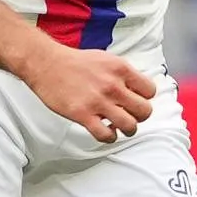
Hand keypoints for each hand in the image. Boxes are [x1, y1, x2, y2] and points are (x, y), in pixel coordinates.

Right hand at [22, 43, 157, 142]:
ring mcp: (98, 101)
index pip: (150, 91)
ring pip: (130, 126)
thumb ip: (123, 74)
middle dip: (139, 116)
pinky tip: (104, 131)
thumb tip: (137, 90)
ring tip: (118, 126)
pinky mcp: (82, 114)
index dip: (144, 98)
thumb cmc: (74, 62)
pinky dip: (109, 137)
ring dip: (127, 130)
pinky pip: (105, 135)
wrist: (46, 64)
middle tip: (129, 115)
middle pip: (145, 111)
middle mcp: (112, 85)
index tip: (134, 101)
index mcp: (121, 69)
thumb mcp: (106, 59)